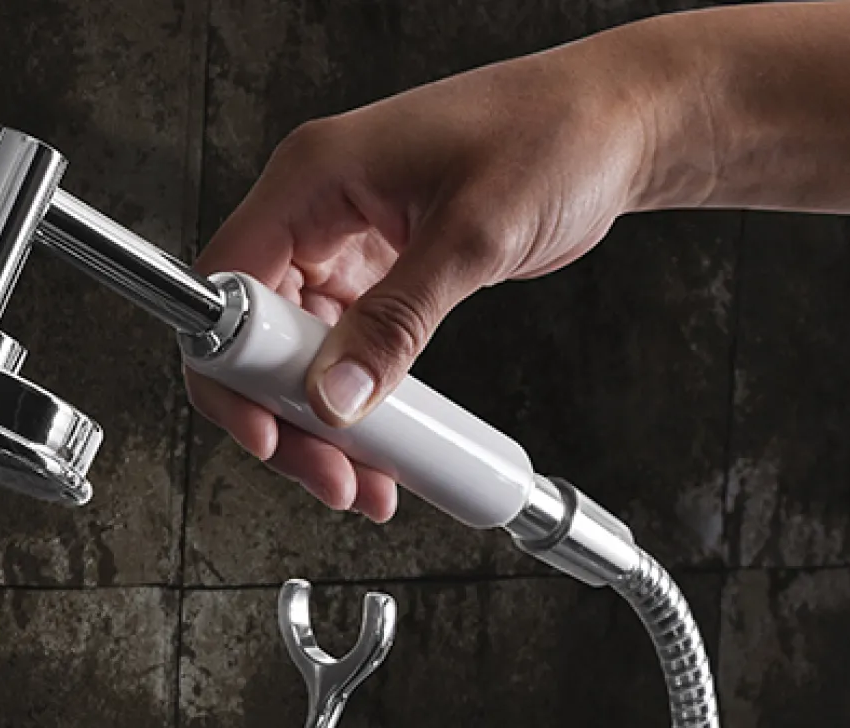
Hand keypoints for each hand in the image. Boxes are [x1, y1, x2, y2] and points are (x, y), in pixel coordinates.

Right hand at [188, 32, 667, 521]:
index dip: (232, 367)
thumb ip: (399, 320)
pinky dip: (359, 405)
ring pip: (295, 355)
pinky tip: (389, 448)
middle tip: (331, 473)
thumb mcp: (475, 234)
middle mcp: (315, 209)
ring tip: (366, 479)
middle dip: (284, 415)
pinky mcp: (376, 272)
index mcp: (314, 176)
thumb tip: (338, 396)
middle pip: (254, 335)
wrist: (621, 126)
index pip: (228, 284)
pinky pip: (342, 351)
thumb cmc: (557, 135)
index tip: (268, 428)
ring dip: (322, 424)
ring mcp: (342, 243)